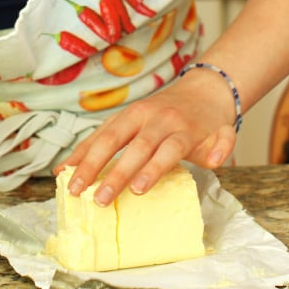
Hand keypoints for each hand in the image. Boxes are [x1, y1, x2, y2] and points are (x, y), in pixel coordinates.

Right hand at [60, 66, 237, 201]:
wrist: (201, 90)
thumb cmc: (209, 123)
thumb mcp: (224, 134)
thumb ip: (222, 147)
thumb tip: (214, 160)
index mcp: (181, 128)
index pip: (166, 149)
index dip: (151, 169)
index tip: (136, 191)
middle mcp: (156, 119)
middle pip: (133, 146)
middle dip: (114, 174)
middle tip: (97, 199)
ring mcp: (135, 115)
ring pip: (108, 137)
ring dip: (88, 162)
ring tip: (73, 187)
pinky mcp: (121, 116)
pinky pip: (98, 133)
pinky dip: (81, 151)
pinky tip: (64, 169)